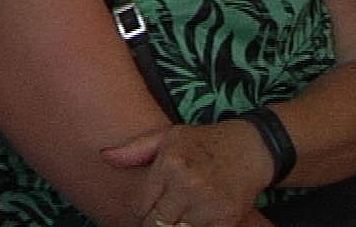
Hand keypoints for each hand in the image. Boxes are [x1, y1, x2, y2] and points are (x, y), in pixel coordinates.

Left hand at [103, 121, 271, 226]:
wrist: (252, 149)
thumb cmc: (205, 142)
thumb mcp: (170, 136)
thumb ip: (135, 149)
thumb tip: (103, 156)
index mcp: (170, 163)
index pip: (138, 206)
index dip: (142, 209)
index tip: (152, 204)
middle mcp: (188, 184)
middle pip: (154, 224)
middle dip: (156, 221)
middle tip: (167, 210)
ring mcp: (208, 204)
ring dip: (176, 225)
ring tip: (183, 211)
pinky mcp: (226, 219)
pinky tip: (199, 215)